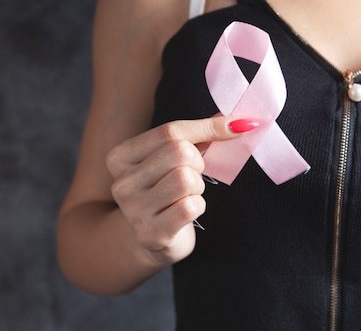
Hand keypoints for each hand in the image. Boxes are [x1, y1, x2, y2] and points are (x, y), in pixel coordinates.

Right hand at [105, 116, 258, 266]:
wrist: (151, 239)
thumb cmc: (166, 190)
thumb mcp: (175, 157)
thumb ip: (201, 134)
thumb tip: (239, 121)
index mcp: (121, 156)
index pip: (171, 131)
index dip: (209, 128)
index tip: (237, 127)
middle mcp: (121, 182)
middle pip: (179, 152)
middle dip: (198, 163)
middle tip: (191, 176)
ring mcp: (133, 210)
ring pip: (185, 179)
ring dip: (197, 187)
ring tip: (186, 195)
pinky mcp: (151, 233)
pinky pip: (190, 207)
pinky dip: (198, 206)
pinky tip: (186, 213)